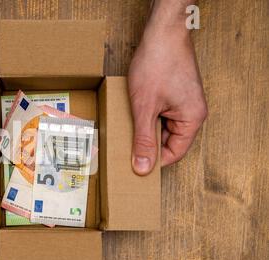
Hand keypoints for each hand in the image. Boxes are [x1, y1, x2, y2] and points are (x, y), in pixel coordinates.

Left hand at [128, 0, 206, 175]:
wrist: (162, 32)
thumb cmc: (157, 64)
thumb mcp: (145, 108)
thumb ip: (143, 139)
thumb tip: (143, 167)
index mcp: (192, 119)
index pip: (174, 153)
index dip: (154, 161)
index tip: (134, 165)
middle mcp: (192, 113)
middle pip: (169, 141)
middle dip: (148, 144)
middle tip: (127, 147)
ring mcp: (183, 102)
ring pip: (163, 127)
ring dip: (145, 129)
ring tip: (128, 127)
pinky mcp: (175, 94)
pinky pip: (161, 114)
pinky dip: (147, 116)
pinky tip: (133, 114)